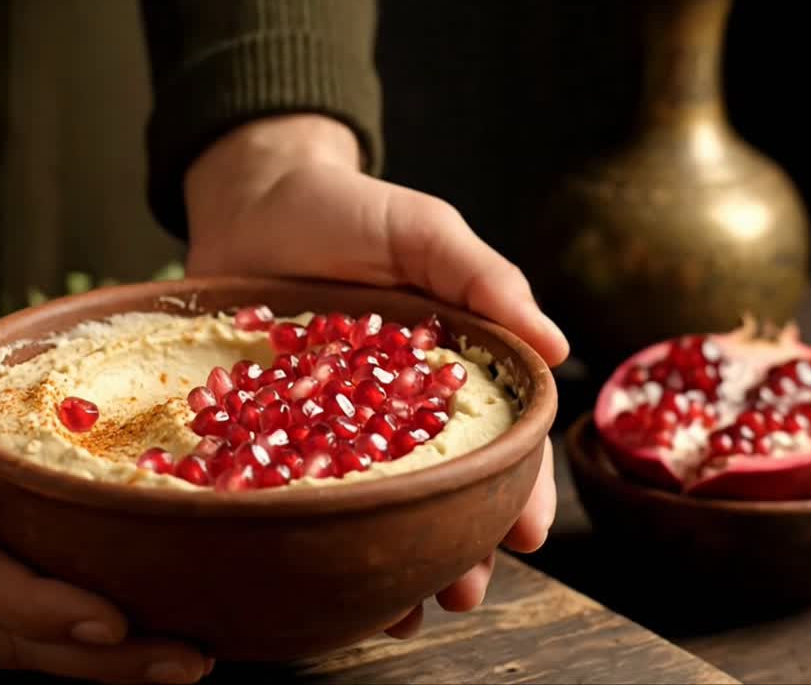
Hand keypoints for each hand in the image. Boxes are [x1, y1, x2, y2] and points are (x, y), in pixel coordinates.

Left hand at [183, 115, 567, 636]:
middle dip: (459, 547)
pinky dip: (315, 536)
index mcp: (447, 371)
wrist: (252, 198)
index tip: (527, 532)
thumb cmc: (350, 210)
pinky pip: (296, 490)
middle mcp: (394, 409)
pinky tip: (323, 579)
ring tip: (403, 611)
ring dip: (394, 562)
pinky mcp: (269, 428)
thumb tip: (558, 348)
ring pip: (374, 506)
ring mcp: (332, 424)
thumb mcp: (425, 232)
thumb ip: (485, 280)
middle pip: (439, 490)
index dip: (518, 488)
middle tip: (463, 593)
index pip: (497, 440)